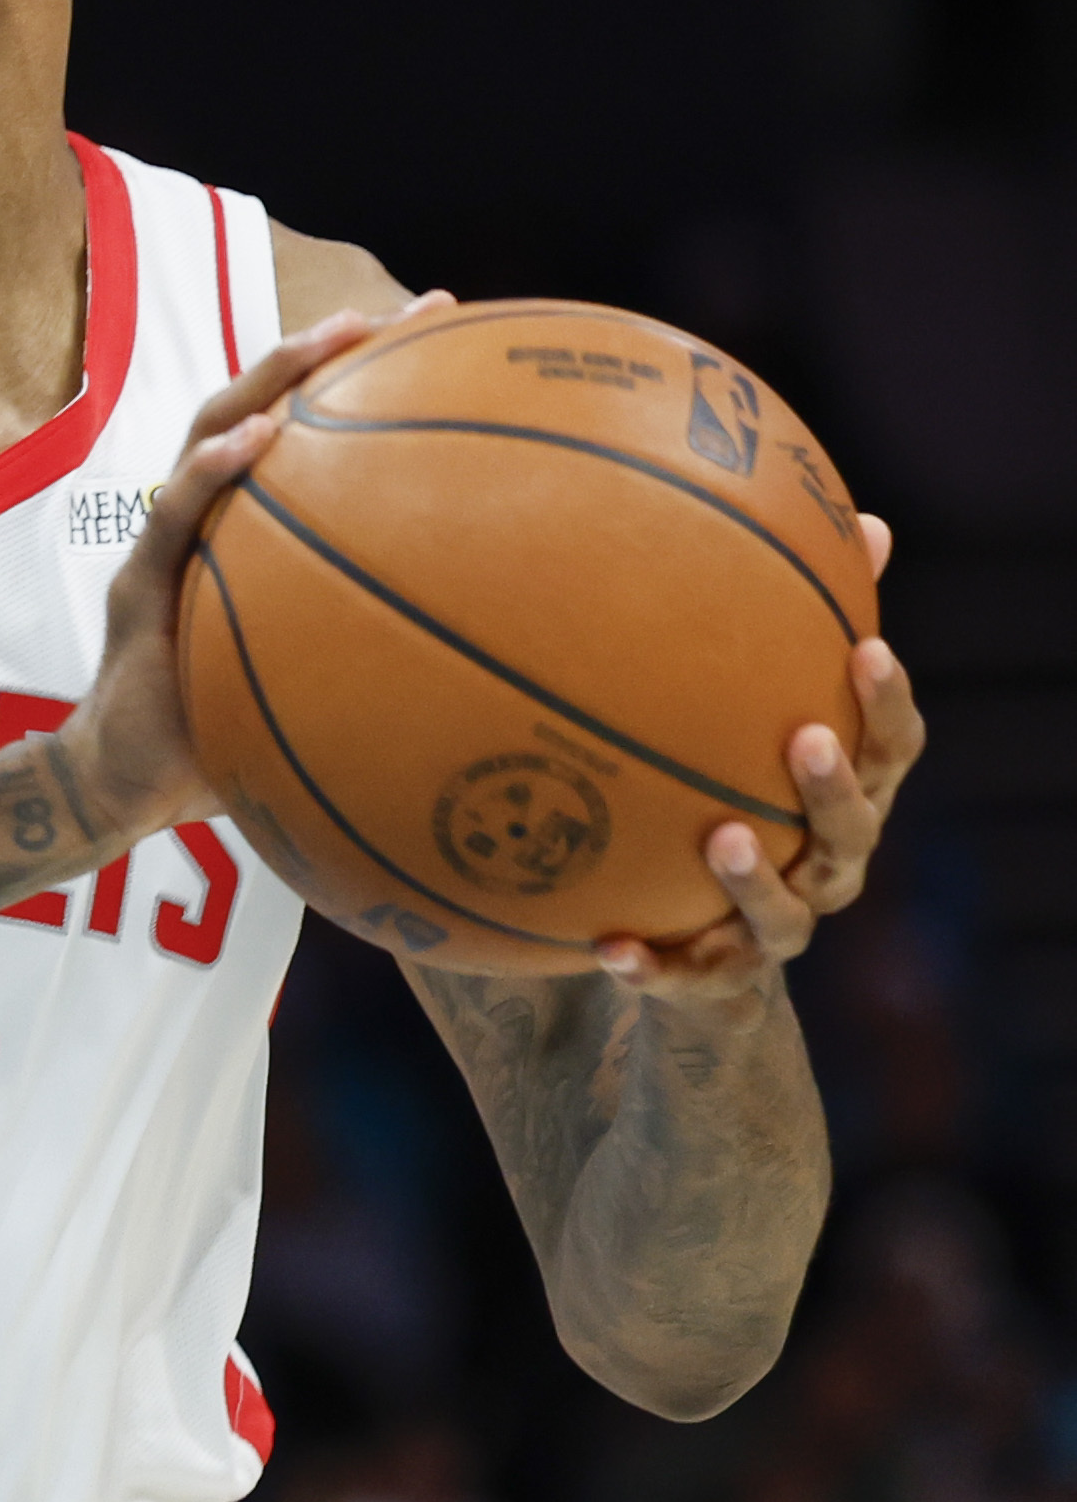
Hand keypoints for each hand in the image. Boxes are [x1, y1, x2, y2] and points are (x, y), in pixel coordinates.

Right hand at [69, 295, 447, 833]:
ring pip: (211, 431)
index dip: (365, 384)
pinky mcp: (139, 586)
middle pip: (262, 406)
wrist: (126, 787)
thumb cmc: (227, 744)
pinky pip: (174, 515)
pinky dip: (213, 470)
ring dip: (271, 378)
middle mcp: (208, 521)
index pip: (304, 435)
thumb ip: (383, 658)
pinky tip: (258, 439)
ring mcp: (168, 546)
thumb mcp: (321, 690)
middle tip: (410, 312)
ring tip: (332, 338)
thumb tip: (511, 664)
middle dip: (329, 350)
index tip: (451, 340)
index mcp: (249, 533)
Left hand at [597, 514, 925, 999]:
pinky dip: (655, 966)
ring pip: (789, 912)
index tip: (869, 648)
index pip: (893, 744)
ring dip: (759, 880)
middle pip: (854, 825)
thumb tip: (810, 520)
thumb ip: (768, 629)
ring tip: (723, 838)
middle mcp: (827, 861)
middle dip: (836, 783)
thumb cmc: (726, 797)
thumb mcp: (737, 715)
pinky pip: (687, 979)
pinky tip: (609, 947)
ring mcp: (777, 927)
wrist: (697, 945)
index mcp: (846, 794)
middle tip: (806, 736)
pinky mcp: (716, 980)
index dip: (889, 700)